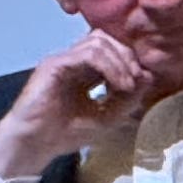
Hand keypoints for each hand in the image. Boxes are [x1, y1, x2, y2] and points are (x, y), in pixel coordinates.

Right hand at [0, 29, 152, 182]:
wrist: (34, 144)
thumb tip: (148, 76)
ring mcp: (63, 60)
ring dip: (121, 62)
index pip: (112, 49)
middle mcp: (73, 60)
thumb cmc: (65, 133)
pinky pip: (89, 54)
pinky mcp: (55, 64)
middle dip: (128, 57)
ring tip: (128, 86)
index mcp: (84, 70)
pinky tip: (119, 85)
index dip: (131, 60)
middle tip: (139, 80)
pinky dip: (110, 67)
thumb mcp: (107, 117)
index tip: (145, 82)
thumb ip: (128, 98)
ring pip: (100, 41)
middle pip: (107, 39)